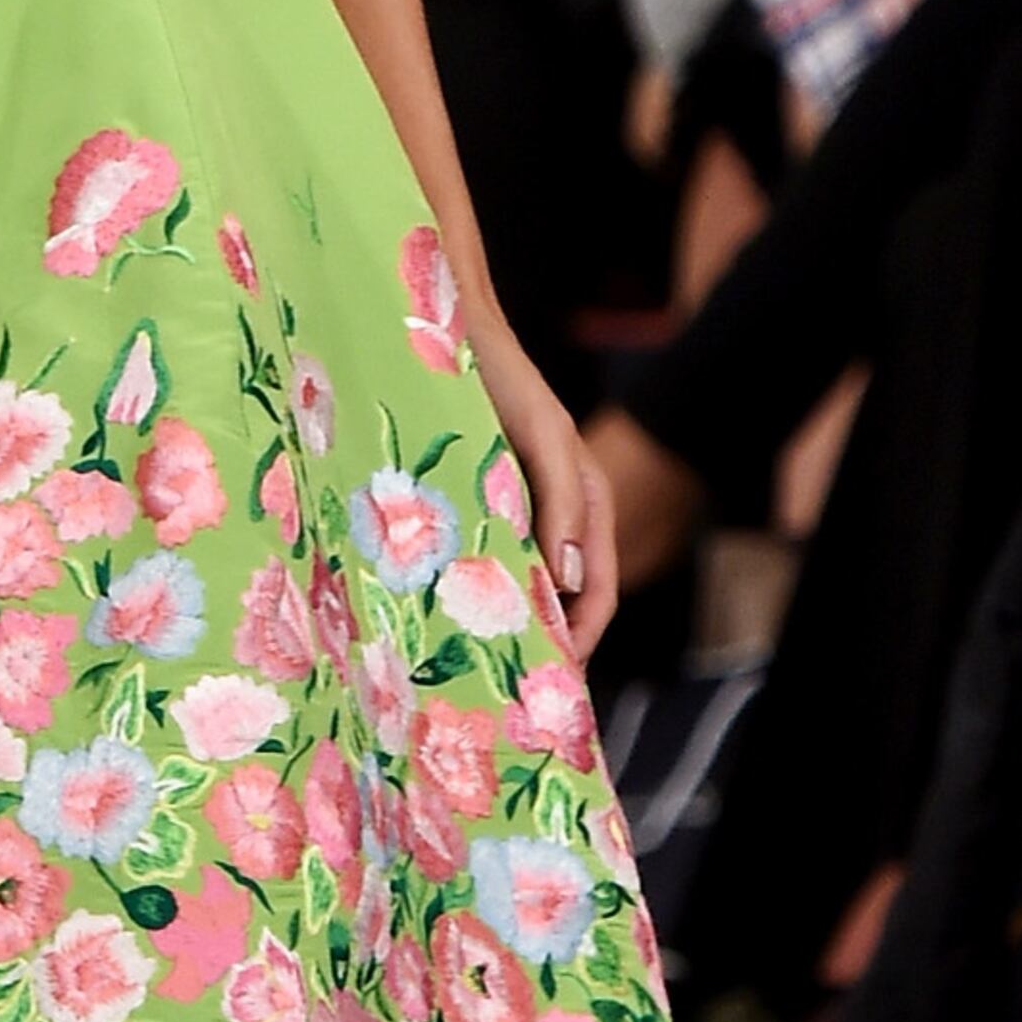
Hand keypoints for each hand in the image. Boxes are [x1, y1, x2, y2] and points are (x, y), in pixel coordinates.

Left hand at [475, 315, 615, 659]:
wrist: (444, 328)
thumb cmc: (500, 377)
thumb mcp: (540, 437)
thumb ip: (561, 502)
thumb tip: (570, 581)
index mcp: (586, 505)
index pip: (596, 598)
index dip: (577, 646)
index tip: (544, 687)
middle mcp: (553, 517)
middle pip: (555, 604)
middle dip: (532, 646)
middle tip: (493, 693)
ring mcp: (511, 513)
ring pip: (512, 587)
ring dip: (494, 623)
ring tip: (458, 663)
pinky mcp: (470, 504)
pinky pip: (474, 562)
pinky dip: (462, 591)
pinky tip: (426, 613)